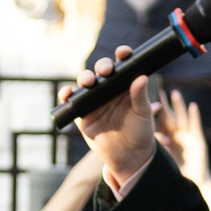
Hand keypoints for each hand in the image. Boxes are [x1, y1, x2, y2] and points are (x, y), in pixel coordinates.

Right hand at [62, 45, 155, 195]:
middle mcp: (109, 90)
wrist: (129, 157)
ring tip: (88, 82)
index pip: (123, 64)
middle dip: (102, 66)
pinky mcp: (83, 115)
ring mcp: (95, 101)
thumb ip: (140, 95)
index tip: (123, 53)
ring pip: (86, 83)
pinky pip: (72, 102)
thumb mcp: (143, 113)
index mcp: (126, 85)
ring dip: (84, 78)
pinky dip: (66, 95)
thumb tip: (142, 77)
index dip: (122, 55)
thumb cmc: (141, 132)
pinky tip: (67, 92)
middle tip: (106, 71)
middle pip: (102, 71)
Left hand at [156, 90, 210, 190]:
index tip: (149, 101)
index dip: (155, 112)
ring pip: (181, 118)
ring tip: (174, 93)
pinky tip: (192, 106)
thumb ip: (156, 150)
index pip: (160, 123)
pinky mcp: (198, 142)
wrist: (193, 184)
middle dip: (165, 105)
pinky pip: (195, 127)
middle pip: (169, 117)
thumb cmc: (177, 174)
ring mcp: (188, 138)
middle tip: (159, 90)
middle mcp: (177, 137)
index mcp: (167, 140)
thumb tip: (143, 143)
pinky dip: (194, 116)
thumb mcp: (163, 161)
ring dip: (179, 107)